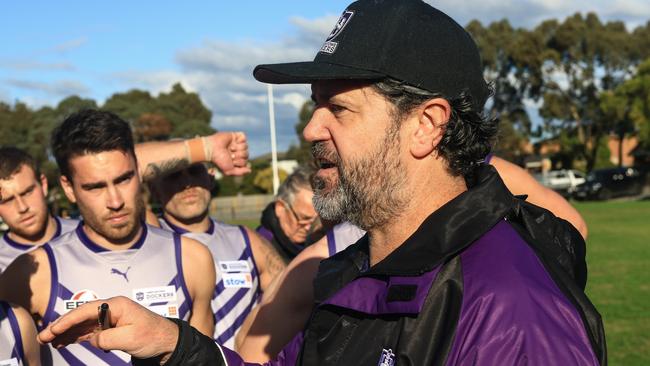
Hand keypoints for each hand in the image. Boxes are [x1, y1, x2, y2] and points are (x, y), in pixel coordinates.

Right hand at [38, 296, 177, 362]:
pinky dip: (75, 336)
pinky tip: (64, 342)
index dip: (67, 320)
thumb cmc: (153, 336)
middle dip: (61, 326)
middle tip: (43, 337)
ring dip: (65, 332)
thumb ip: (107, 338)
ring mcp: (110, 318)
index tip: (52, 329)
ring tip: (48, 341)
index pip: (86, 311)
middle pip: (80, 316)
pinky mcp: (111, 328)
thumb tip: (92, 339)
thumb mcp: (129, 338)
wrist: (167, 341)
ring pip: (82, 324)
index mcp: (116, 305)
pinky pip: (88, 331)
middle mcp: (111, 309)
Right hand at [207, 131, 250, 175]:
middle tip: (230, 154)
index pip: (245, 162)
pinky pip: (244, 137)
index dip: (239, 162)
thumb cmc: (218, 160)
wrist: (211, 149)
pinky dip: (239, 140)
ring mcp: (236, 143)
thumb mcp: (228, 170)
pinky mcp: (235, 136)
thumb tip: (250, 170)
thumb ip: (240, 172)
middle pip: (246, 154)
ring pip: (245, 146)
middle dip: (238, 156)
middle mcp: (236, 151)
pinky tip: (233, 142)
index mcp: (236, 159)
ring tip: (230, 148)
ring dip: (238, 148)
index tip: (231, 161)